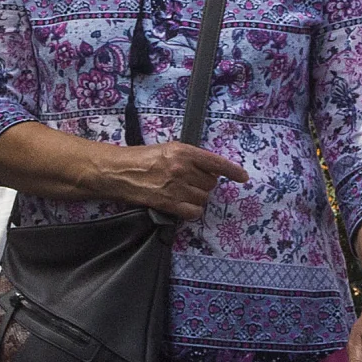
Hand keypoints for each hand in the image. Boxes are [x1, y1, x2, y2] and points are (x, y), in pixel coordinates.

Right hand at [117, 142, 248, 221]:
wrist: (119, 171)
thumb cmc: (141, 158)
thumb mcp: (168, 149)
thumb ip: (190, 158)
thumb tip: (209, 170)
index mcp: (184, 151)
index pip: (216, 162)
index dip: (232, 171)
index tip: (243, 177)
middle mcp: (183, 169)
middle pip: (210, 184)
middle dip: (204, 184)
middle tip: (190, 182)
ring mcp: (176, 187)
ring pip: (203, 198)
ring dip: (196, 198)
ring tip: (181, 193)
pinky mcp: (169, 204)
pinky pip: (194, 212)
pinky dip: (192, 211)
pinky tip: (183, 205)